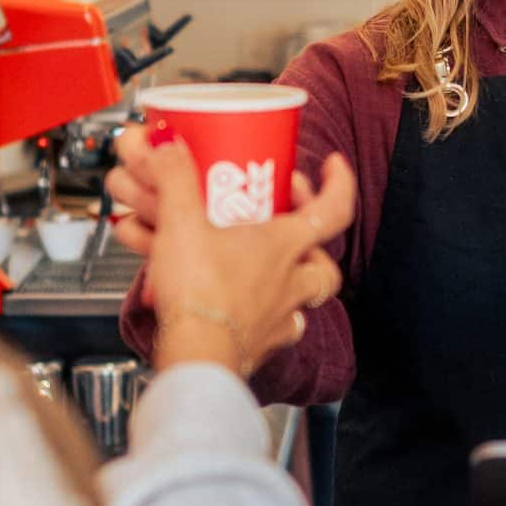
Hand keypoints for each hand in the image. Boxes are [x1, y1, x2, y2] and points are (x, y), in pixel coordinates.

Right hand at [113, 128, 356, 374]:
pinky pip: (274, 329)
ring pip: (305, 298)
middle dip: (315, 241)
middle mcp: (290, 283)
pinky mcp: (258, 345)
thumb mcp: (182, 222)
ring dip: (294, 281)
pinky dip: (265, 317)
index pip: (334, 209)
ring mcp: (278, 317)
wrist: (195, 357)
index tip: (333, 167)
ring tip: (270, 267)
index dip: (338, 184)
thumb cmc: (199, 294)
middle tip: (294, 223)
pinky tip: (245, 307)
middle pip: (324, 261)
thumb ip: (174, 179)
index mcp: (283, 246)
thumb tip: (166, 148)